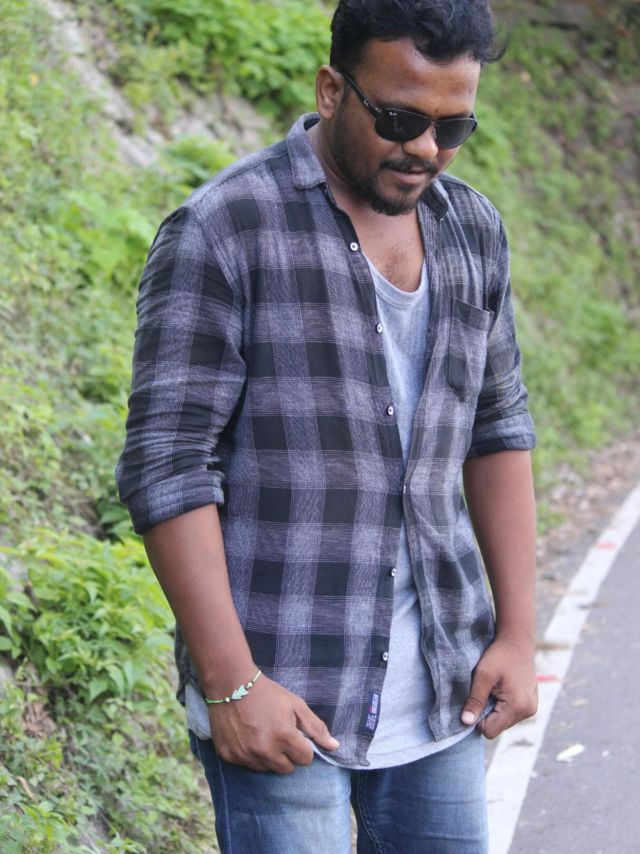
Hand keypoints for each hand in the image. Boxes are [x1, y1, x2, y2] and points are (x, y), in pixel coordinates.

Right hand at [208, 674, 339, 773]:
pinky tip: (247, 737)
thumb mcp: (295, 704)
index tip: (295, 735)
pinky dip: (250, 755)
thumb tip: (334, 747)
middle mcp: (265, 751)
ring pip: (267, 769)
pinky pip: (247, 765)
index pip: (305, 759)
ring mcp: (246, 756)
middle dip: (287, 755)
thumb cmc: (267, 693)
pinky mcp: (230, 757)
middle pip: (287, 769)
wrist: (231, 684)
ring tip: (262, 735)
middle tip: (278, 735)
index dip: (303, 747)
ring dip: (269, 757)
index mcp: (284, 737)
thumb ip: (316, 727)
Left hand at [460, 637, 537, 738]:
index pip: (489, 730)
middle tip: (486, 690)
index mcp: (517, 707)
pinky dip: (503, 704)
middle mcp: (528, 711)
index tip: (476, 698)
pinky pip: (511, 713)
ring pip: (504, 720)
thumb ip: (475, 700)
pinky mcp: (531, 703)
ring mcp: (532, 708)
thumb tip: (466, 722)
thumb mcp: (483, 675)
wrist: (517, 640)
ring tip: (495, 687)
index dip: (478, 717)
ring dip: (495, 708)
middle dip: (487, 712)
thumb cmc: (499, 655)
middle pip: (497, 727)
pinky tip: (502, 687)